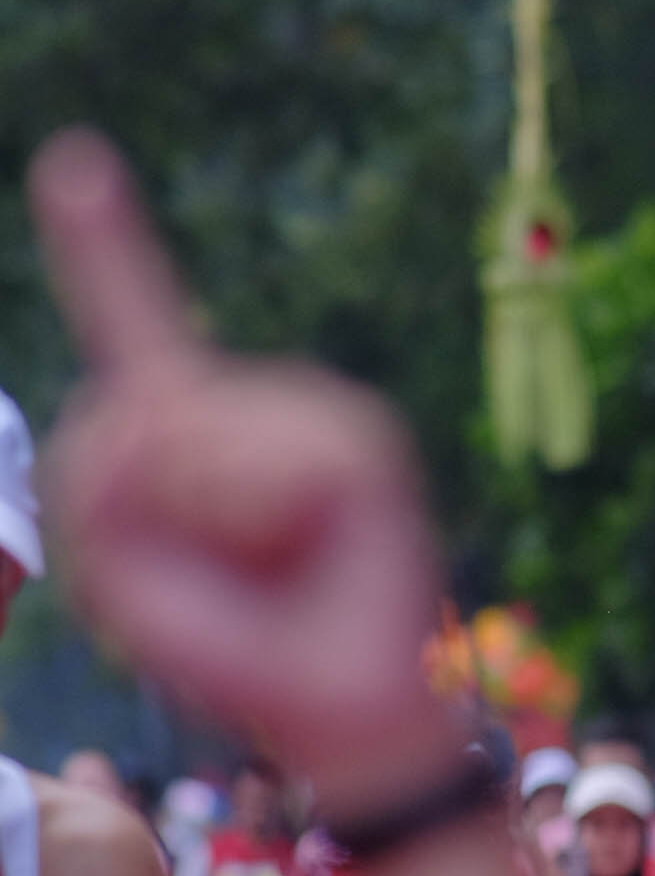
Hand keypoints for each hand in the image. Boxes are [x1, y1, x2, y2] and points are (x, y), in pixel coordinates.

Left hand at [28, 131, 457, 809]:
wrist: (331, 715)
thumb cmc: (228, 652)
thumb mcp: (118, 573)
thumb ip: (97, 477)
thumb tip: (154, 404)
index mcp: (185, 432)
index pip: (134, 329)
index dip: (102, 247)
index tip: (72, 161)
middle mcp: (250, 408)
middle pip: (139, 408)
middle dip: (141, 505)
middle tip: (212, 578)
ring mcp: (312, 416)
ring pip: (200, 434)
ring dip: (207, 522)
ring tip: (273, 571)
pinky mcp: (361, 443)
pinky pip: (271, 461)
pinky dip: (264, 518)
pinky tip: (315, 551)